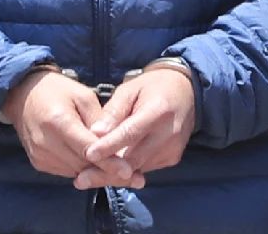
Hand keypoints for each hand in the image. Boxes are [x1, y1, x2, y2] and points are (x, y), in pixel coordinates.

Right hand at [4, 70, 134, 186]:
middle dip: (109, 171)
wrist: (22, 95)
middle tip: (135, 177)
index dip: (110, 162)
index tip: (129, 171)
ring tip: (121, 174)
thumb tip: (115, 143)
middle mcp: (46, 143)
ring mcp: (40, 155)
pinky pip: (67, 170)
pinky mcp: (38, 163)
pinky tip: (98, 166)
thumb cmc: (57, 90)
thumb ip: (99, 121)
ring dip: (98, 173)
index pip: (88, 149)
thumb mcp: (83, 96)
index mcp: (58, 122)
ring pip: (77, 171)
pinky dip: (83, 169)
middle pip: (83, 164)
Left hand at [80, 68, 195, 187]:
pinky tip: (107, 171)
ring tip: (88, 177)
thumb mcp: (130, 89)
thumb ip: (113, 111)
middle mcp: (169, 134)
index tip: (88, 155)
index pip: (130, 133)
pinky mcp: (172, 158)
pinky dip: (125, 171)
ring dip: (113, 174)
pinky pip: (144, 168)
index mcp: (158, 111)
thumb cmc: (151, 87)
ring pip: (137, 169)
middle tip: (81, 179)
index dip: (109, 146)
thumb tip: (95, 132)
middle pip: (133, 159)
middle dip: (106, 171)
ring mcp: (172, 149)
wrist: (186, 93)